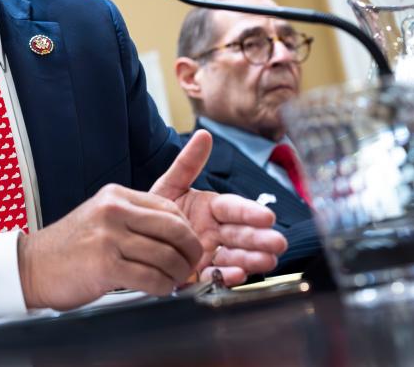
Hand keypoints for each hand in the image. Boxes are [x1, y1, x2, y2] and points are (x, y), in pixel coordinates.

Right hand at [17, 183, 202, 310]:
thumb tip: (179, 234)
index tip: (188, 247)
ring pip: (166, 255)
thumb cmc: (72, 247)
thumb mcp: (102, 218)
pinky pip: (151, 278)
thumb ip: (136, 219)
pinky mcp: (105, 265)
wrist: (33, 266)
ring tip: (174, 281)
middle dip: (190, 252)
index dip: (186, 231)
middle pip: (174, 229)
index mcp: (116, 195)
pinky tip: (159, 289)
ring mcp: (108, 237)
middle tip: (190, 266)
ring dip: (178, 274)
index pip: (169, 208)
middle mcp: (113, 211)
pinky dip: (163, 288)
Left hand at [150, 130, 286, 284]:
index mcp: (212, 208)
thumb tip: (204, 134)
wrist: (136, 237)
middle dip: (260, 239)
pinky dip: (227, 277)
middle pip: (241, 234)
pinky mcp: (200, 276)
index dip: (250, 213)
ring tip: (268, 260)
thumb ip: (187, 163)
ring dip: (252, 259)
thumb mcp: (169, 186)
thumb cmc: (156, 210)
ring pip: (235, 256)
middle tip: (277, 242)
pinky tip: (238, 275)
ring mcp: (210, 254)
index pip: (234, 208)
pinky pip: (215, 278)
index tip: (267, 216)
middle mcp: (216, 232)